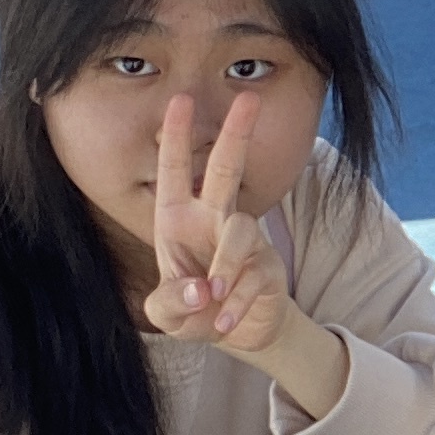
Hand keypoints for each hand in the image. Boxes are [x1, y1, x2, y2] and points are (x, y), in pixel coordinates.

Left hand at [142, 91, 291, 358]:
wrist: (235, 335)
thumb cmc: (191, 310)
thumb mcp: (165, 314)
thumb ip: (169, 303)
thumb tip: (199, 290)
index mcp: (178, 219)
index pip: (175, 170)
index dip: (176, 136)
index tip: (180, 100)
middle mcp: (213, 220)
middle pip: (227, 169)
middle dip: (237, 134)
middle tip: (248, 100)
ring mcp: (245, 241)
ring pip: (240, 231)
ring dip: (225, 267)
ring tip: (213, 300)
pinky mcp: (269, 267)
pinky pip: (255, 274)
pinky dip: (237, 302)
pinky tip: (224, 322)